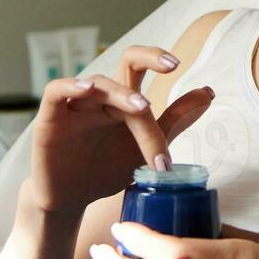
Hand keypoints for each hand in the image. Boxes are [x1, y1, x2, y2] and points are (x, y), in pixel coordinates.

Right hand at [26, 45, 214, 213]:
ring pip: (98, 83)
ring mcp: (75, 105)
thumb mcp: (144, 148)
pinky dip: (70, 85)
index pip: (142, 71)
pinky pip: (56, 92)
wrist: (71, 200)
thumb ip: (173, 121)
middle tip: (171, 66)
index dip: (160, 65)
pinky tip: (87, 88)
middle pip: (123, 62)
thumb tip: (208, 93)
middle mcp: (101, 96)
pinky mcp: (50, 120)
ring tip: (142, 108)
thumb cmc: (105, 169)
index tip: (181, 68)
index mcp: (124, 100)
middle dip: (148, 58)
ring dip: (121, 93)